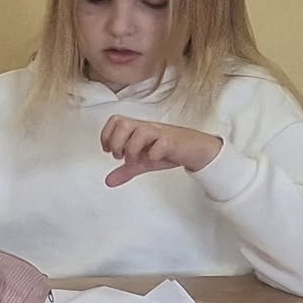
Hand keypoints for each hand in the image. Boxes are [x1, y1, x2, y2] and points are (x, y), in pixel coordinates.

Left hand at [101, 116, 222, 187]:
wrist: (196, 149)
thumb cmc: (168, 150)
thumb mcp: (142, 161)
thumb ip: (125, 170)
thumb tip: (108, 181)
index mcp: (137, 129)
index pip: (115, 121)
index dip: (106, 135)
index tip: (108, 150)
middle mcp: (147, 128)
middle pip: (123, 123)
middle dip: (116, 142)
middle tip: (120, 156)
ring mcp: (160, 133)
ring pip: (140, 132)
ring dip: (132, 149)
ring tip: (135, 160)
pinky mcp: (173, 141)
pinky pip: (160, 144)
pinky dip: (153, 155)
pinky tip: (153, 160)